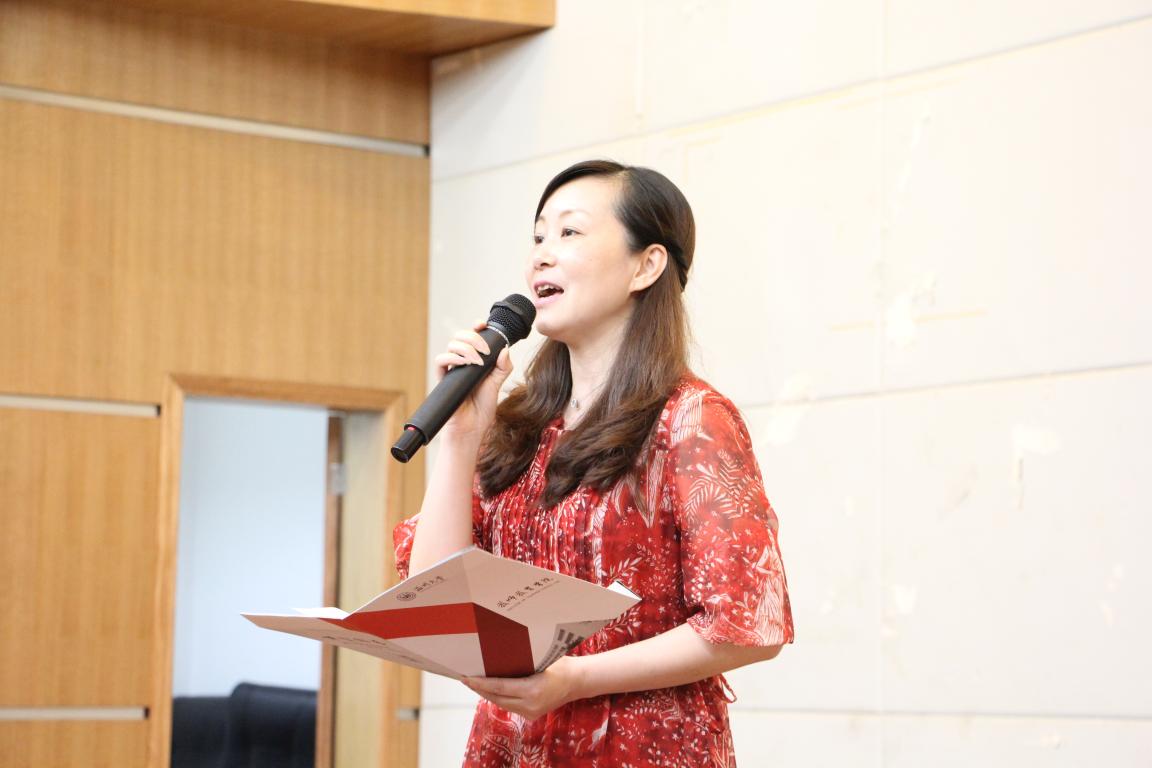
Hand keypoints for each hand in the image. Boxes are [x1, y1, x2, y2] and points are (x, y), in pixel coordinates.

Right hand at [433, 320, 513, 438]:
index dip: (476, 328)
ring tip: (477, 362)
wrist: (473, 427)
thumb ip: (503, 366)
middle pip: (460, 337)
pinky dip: (451, 358)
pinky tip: (463, 363)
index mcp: (476, 360)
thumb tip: (505, 349)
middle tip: (484, 350)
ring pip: (451, 346)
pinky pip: (440, 361)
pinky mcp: (444, 380)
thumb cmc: (483, 407)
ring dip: (465, 348)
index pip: (472, 337)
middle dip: (472, 337)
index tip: (482, 324)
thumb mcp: (498, 383)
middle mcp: (463, 362)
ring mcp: (452, 370)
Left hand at [462, 656, 583, 720]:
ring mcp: (530, 712)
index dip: (480, 683)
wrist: (577, 681)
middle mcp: (530, 704)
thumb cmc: (560, 665)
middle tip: (464, 678)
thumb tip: (497, 655)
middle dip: (479, 689)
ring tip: (474, 683)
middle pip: (497, 698)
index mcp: (532, 690)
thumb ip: (521, 661)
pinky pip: (509, 705)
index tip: (466, 677)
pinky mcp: (531, 714)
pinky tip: (490, 689)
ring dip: (487, 693)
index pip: (499, 687)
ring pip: (501, 703)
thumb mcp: (541, 658)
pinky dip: (498, 697)